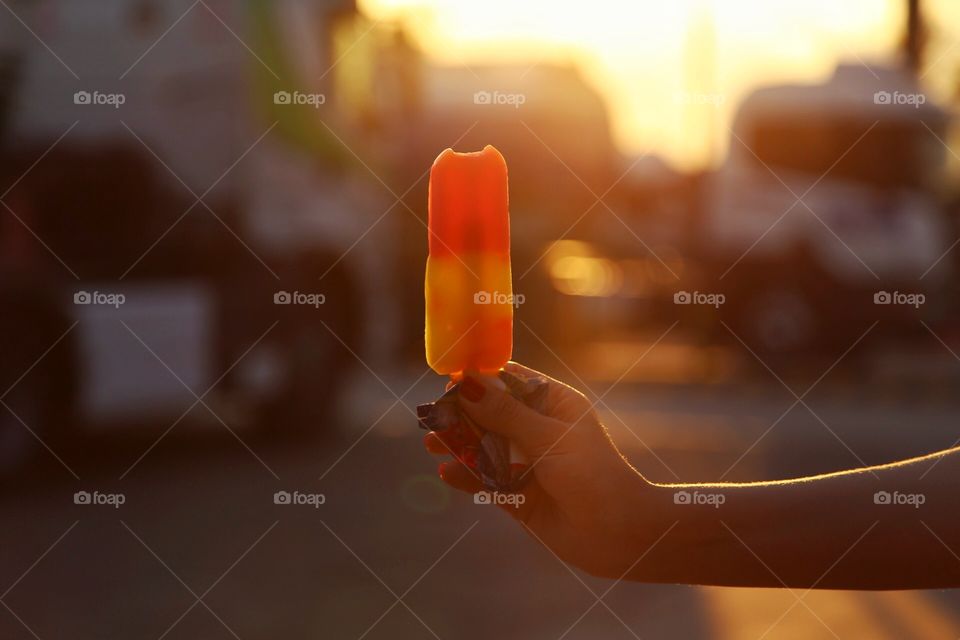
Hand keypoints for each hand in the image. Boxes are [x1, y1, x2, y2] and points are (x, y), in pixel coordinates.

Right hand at [424, 362, 662, 578]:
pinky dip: (466, 476)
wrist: (619, 534)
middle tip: (432, 419)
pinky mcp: (519, 495)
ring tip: (431, 445)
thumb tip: (469, 383)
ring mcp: (527, 462)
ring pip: (484, 448)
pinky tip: (447, 473)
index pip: (510, 382)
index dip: (480, 380)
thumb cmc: (593, 475)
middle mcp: (538, 429)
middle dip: (461, 416)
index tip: (450, 382)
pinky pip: (486, 480)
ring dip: (458, 445)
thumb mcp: (548, 438)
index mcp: (554, 404)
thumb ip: (505, 414)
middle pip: (490, 414)